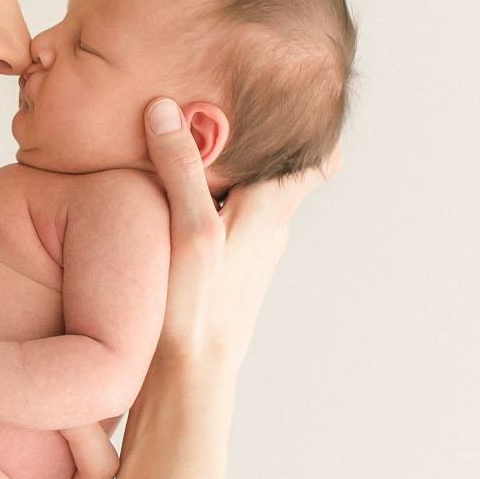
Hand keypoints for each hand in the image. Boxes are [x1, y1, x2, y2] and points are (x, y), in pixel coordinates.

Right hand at [142, 96, 339, 376]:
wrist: (191, 379)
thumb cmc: (197, 307)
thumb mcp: (190, 228)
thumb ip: (181, 169)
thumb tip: (166, 110)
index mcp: (269, 212)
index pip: (311, 162)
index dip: (313, 132)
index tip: (310, 99)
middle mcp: (266, 232)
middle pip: (277, 178)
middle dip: (267, 148)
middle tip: (252, 110)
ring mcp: (247, 256)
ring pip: (249, 202)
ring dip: (235, 176)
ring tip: (209, 145)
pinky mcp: (223, 274)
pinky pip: (225, 224)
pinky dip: (212, 204)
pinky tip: (180, 203)